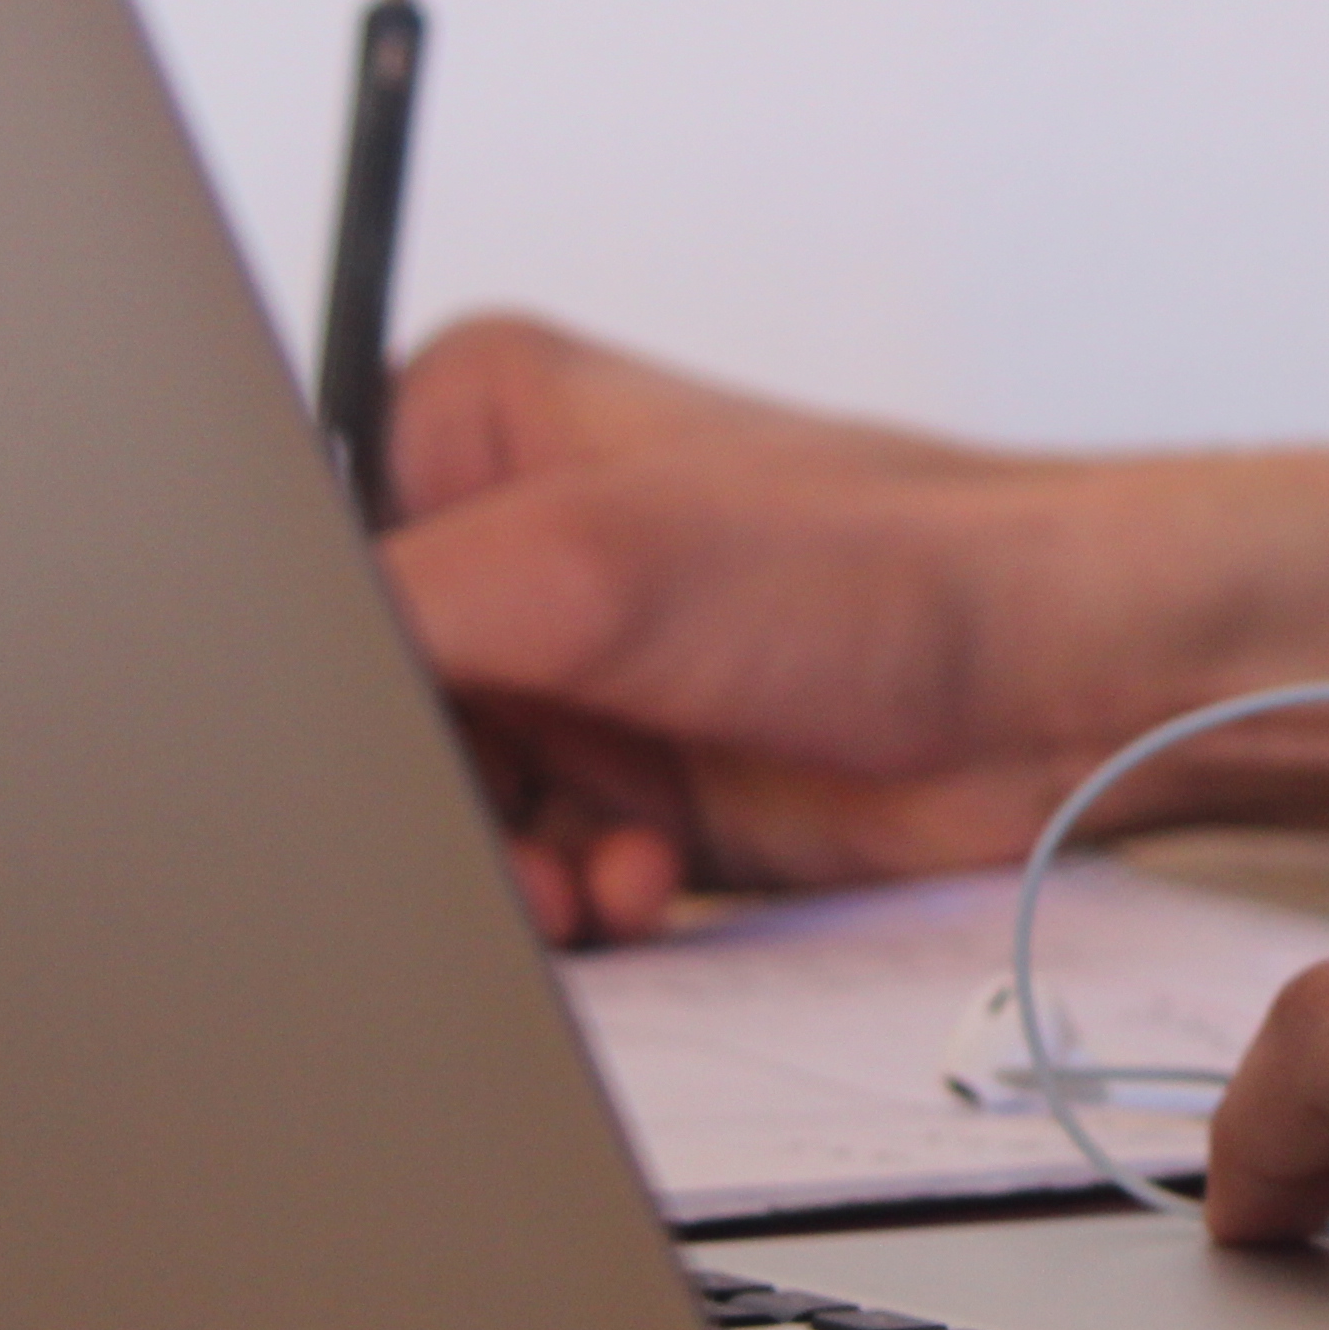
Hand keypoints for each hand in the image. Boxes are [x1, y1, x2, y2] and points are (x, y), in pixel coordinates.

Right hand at [373, 314, 1328, 940]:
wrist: (1061, 688)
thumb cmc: (892, 564)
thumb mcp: (596, 561)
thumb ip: (395, 615)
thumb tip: (267, 693)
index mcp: (472, 427)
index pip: (312, 573)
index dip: (328, 682)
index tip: (363, 757)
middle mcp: (517, 552)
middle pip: (372, 710)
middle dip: (428, 797)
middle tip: (491, 841)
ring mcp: (575, 677)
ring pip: (439, 812)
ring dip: (499, 866)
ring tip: (593, 866)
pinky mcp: (627, 785)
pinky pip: (520, 873)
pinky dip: (563, 902)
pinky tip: (638, 884)